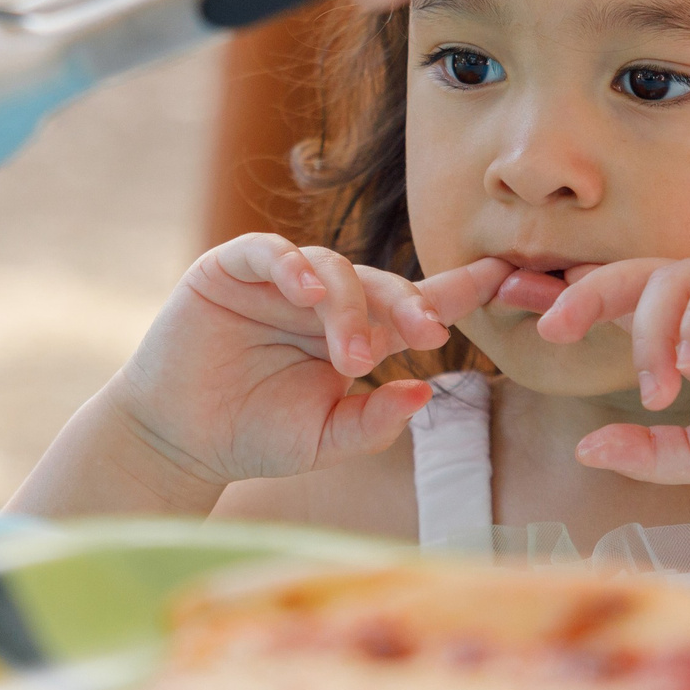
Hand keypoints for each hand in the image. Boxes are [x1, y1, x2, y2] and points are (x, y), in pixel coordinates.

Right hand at [108, 236, 509, 492]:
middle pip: (383, 284)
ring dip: (349, 307)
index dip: (461, 289)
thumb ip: (374, 421)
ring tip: (351, 353)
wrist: (180, 439)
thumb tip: (424, 393)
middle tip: (429, 335)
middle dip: (410, 306)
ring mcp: (281, 279)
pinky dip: (288, 264)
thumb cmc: (256, 436)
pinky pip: (269, 250)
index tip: (509, 279)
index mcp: (359, 334)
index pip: (418, 303)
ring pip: (333, 268)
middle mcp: (327, 300)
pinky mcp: (232, 268)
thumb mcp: (325, 439)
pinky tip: (303, 289)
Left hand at [536, 255, 689, 499]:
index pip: (628, 301)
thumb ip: (646, 450)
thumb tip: (585, 448)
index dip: (581, 303)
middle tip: (557, 328)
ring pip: (678, 277)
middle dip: (591, 296)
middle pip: (640, 275)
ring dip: (654, 334)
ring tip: (661, 390)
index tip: (539, 324)